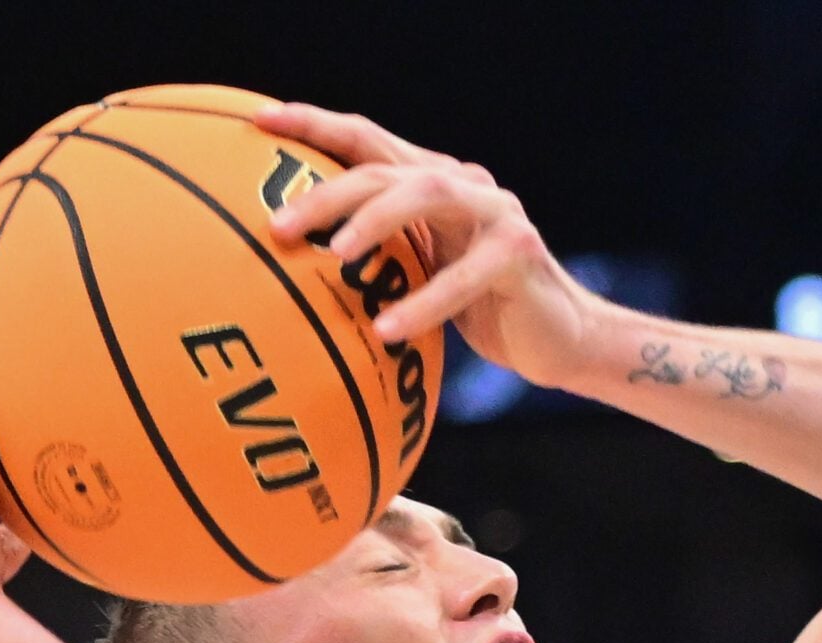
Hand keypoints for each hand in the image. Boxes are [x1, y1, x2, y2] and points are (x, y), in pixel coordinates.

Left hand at [256, 104, 597, 386]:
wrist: (563, 340)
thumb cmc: (482, 312)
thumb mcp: (423, 274)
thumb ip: (381, 252)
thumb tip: (294, 262)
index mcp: (435, 182)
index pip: (368, 142)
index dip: (314, 124)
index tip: (258, 122)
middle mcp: (465, 183)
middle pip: (385, 167)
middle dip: (327, 192)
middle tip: (279, 226)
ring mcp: (496, 213)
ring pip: (425, 192)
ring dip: (374, 220)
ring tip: (336, 257)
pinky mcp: (520, 253)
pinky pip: (464, 274)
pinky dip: (424, 302)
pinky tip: (388, 330)